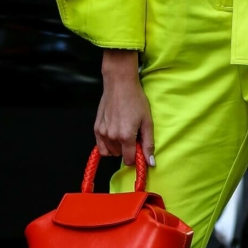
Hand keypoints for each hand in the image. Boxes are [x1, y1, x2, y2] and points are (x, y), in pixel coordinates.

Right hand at [94, 49, 154, 167]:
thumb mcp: (147, 122)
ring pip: (111, 151)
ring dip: (118, 146)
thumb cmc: (136, 100)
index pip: (129, 160)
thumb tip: (150, 163)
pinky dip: (108, 144)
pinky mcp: (96, 128)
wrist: (120, 84)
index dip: (136, 157)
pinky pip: (101, 147)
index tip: (139, 147)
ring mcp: (102, 133)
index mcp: (126, 136)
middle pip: (120, 156)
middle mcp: (112, 137)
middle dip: (127, 149)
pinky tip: (114, 134)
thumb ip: (148, 144)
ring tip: (123, 130)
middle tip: (132, 133)